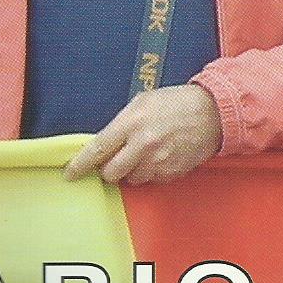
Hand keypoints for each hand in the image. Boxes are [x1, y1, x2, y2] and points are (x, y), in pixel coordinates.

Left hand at [65, 85, 223, 184]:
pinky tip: (161, 155)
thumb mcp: (143, 102)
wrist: (213, 112)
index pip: (97, 150)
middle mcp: (142, 145)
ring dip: (133, 170)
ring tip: (147, 152)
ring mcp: (158, 162)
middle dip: (109, 169)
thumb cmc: (176, 103)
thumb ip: (122, 123)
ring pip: (131, 179)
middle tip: (116, 159)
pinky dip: (152, 172)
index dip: (80, 165)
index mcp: (131, 123)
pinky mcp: (171, 173)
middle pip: (111, 173)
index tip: (70, 173)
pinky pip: (152, 180)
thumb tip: (106, 142)